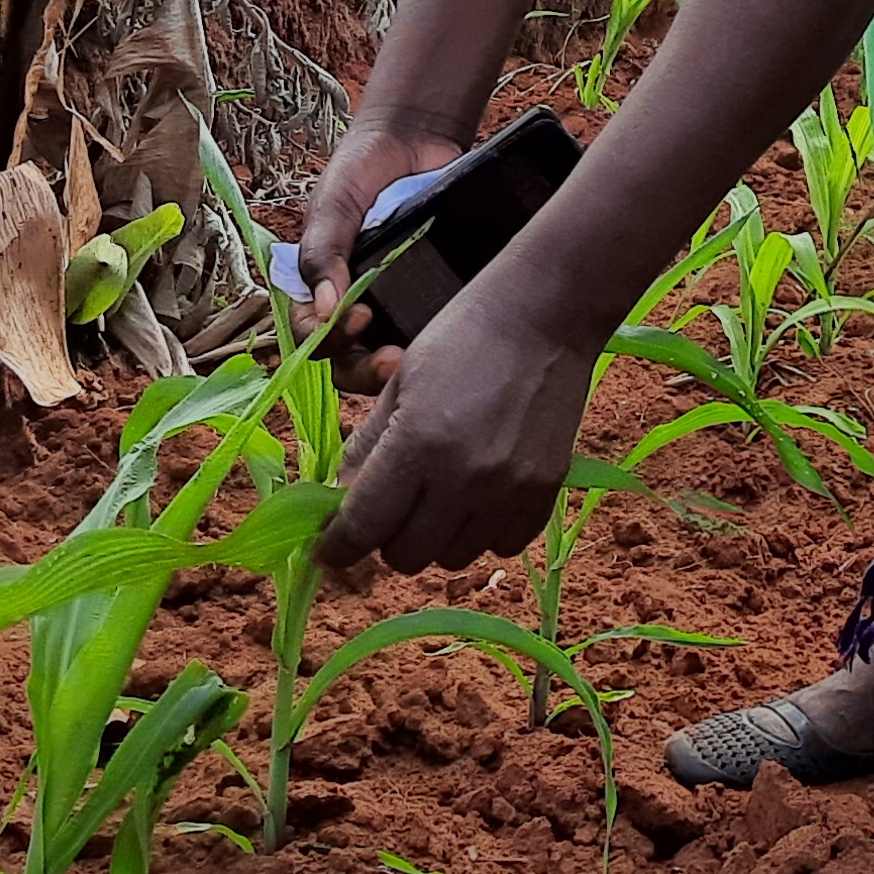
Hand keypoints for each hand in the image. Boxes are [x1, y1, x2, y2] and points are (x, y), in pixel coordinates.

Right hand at [296, 112, 474, 380]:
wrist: (414, 139)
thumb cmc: (361, 168)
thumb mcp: (333, 205)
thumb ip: (322, 252)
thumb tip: (325, 310)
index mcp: (316, 287)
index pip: (310, 335)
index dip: (328, 340)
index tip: (359, 319)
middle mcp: (349, 303)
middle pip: (347, 361)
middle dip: (365, 371)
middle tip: (393, 361)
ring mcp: (390, 304)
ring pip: (384, 355)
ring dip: (395, 369)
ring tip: (415, 360)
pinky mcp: (426, 298)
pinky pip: (424, 330)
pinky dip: (430, 343)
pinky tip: (445, 341)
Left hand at [314, 280, 596, 574]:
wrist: (546, 315)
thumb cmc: (464, 335)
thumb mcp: (400, 382)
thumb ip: (367, 447)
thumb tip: (341, 499)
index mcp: (417, 442)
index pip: (363, 526)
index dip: (336, 546)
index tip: (327, 549)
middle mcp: (463, 477)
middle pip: (405, 555)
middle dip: (385, 537)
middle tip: (390, 506)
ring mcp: (509, 490)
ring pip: (452, 558)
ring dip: (434, 537)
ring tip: (439, 496)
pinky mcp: (545, 492)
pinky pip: (502, 546)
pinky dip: (481, 532)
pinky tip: (478, 496)